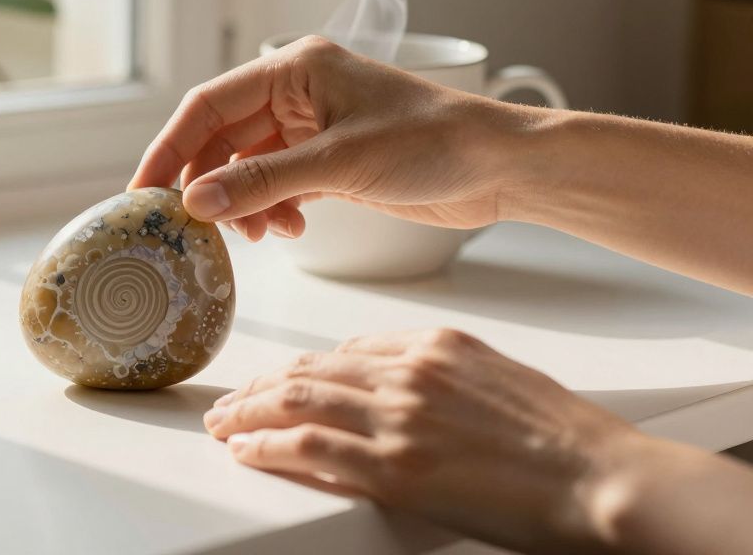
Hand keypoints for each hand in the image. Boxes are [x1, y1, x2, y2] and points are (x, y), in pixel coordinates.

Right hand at [128, 36, 533, 239]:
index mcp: (295, 69)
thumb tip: (195, 204)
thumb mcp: (339, 163)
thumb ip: (262, 183)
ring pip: (247, 167)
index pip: (208, 105)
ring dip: (242, 203)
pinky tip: (289, 229)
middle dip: (207, 184)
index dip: (170, 148)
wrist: (500, 167)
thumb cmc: (433, 142)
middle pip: (222, 138)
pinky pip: (277, 185)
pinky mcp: (330, 161)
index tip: (142, 191)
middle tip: (192, 227)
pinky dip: (272, 210)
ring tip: (256, 235)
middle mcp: (298, 93)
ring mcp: (313, 128)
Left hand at [203, 328, 647, 551]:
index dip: (297, 367)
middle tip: (229, 401)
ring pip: (297, 401)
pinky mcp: (396, 468)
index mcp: (432, 345)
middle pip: (308, 370)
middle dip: (259, 387)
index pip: (341, 350)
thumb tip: (388, 374)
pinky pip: (311, 448)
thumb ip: (437, 369)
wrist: (599, 477)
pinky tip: (247, 450)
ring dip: (248, 413)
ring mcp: (398, 419)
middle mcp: (408, 373)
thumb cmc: (561, 434)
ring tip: (223, 423)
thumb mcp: (494, 375)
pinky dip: (268, 446)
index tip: (274, 381)